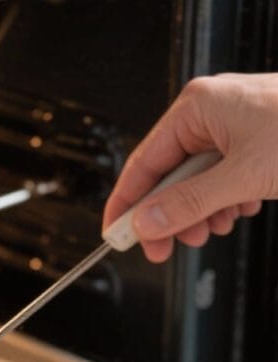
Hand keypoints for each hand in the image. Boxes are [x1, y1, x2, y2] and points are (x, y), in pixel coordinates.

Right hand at [102, 73, 277, 261]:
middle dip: (172, 215)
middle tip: (168, 247)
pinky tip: (243, 207)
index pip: (144, 163)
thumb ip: (189, 203)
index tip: (115, 236)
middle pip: (169, 177)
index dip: (127, 204)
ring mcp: (233, 129)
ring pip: (197, 183)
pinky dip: (228, 202)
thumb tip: (148, 222)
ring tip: (218, 225)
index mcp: (197, 108)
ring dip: (203, 212)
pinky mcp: (253, 145)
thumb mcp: (241, 177)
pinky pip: (223, 181)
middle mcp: (211, 115)